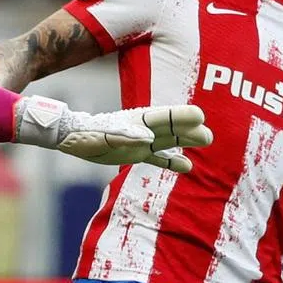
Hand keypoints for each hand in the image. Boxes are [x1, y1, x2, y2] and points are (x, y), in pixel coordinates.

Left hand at [58, 105, 212, 171]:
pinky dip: (172, 161)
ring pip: (169, 140)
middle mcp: (144, 129)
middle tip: (208, 136)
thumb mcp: (104, 136)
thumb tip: (148, 138)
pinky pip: (158, 158)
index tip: (199, 116)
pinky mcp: (136, 154)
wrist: (74, 139)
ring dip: (186, 141)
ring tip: (206, 141)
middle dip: (191, 130)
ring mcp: (142, 141)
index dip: (182, 116)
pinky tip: (188, 166)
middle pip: (173, 127)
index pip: (165, 116)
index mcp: (139, 121)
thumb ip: (125, 136)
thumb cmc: (88, 134)